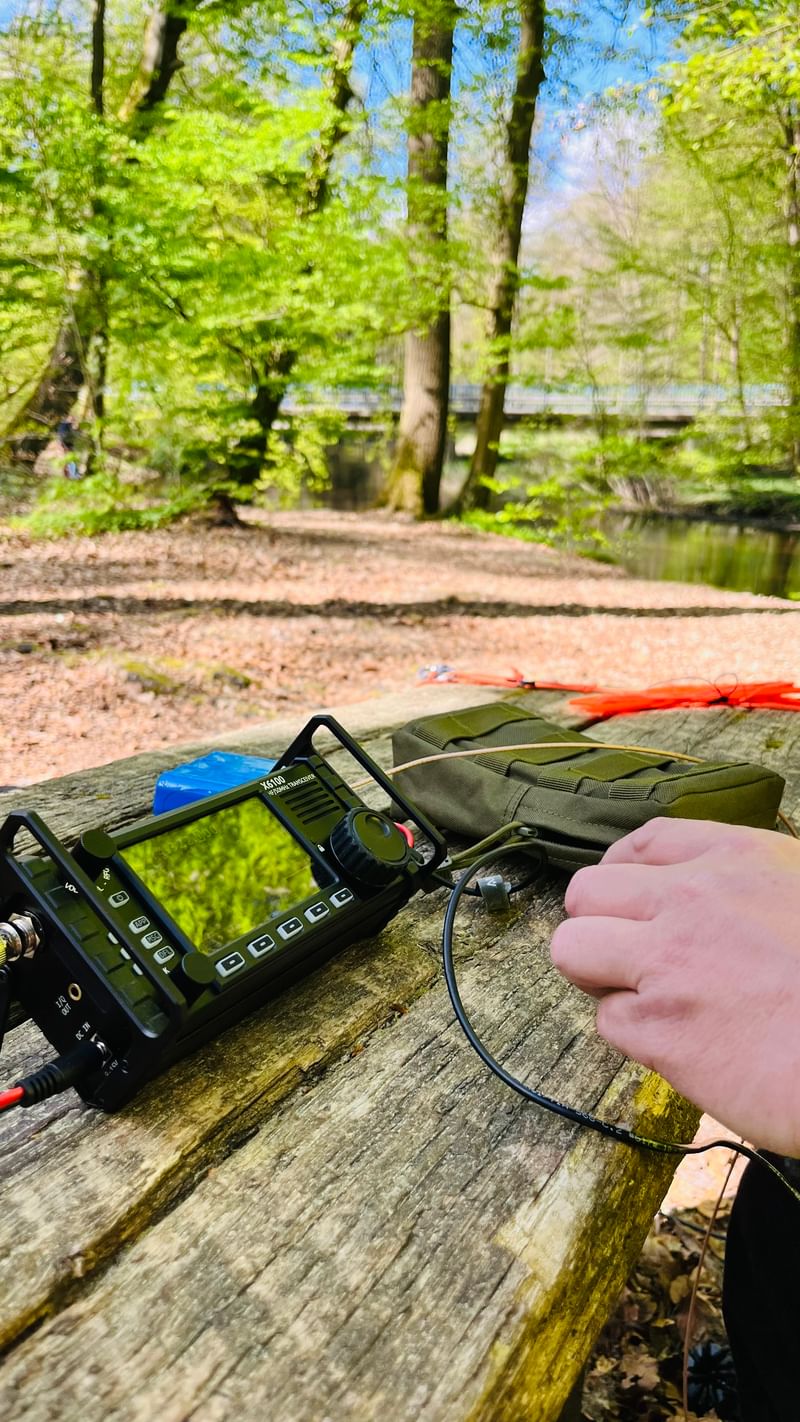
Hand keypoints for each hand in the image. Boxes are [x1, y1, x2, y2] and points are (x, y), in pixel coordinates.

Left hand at [549, 818, 799, 1155]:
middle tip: (630, 958)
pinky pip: (608, 1021)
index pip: (645, 842)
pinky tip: (684, 1044)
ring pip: (572, 949)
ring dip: (598, 975)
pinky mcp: (659, 1028)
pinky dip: (636, 1036)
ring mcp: (668, 961)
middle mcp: (692, 898)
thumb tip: (716, 907)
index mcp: (737, 857)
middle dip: (599, 926)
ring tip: (642, 998)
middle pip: (587, 892)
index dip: (624, 874)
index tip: (629, 901)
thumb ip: (750, 890)